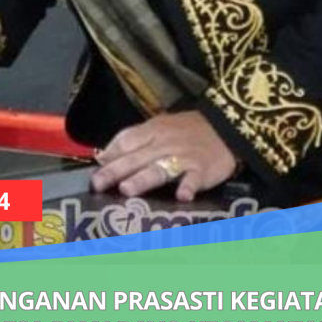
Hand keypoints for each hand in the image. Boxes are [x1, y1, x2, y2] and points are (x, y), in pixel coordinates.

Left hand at [91, 111, 239, 201]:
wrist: (226, 126)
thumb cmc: (187, 129)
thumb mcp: (159, 126)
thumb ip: (132, 140)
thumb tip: (104, 156)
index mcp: (152, 131)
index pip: (127, 141)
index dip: (110, 155)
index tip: (95, 170)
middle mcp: (164, 144)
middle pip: (137, 158)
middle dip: (116, 171)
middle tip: (98, 184)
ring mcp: (184, 157)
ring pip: (160, 168)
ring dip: (144, 178)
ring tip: (127, 190)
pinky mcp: (202, 169)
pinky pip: (194, 178)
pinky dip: (188, 186)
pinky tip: (182, 196)